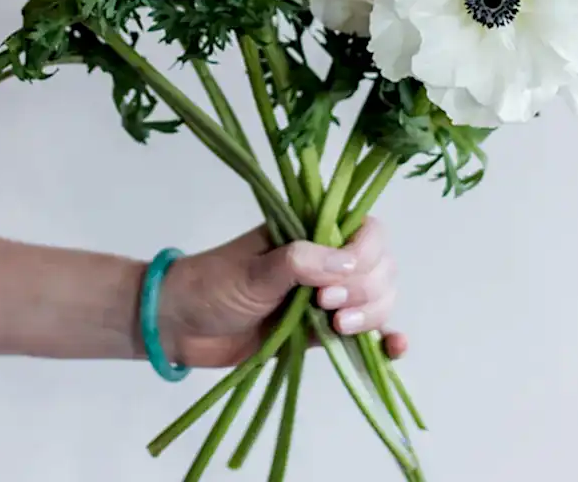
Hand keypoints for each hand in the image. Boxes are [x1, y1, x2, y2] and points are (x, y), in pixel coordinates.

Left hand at [159, 219, 405, 367]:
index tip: (331, 283)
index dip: (362, 256)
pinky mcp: (324, 331)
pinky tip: (394, 347)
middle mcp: (325, 259)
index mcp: (309, 231)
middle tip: (325, 306)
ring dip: (372, 315)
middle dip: (366, 291)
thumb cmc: (212, 286)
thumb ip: (300, 262)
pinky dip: (387, 338)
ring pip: (379, 300)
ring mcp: (327, 296)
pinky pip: (369, 332)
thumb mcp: (254, 269)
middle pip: (380, 267)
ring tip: (335, 328)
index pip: (366, 230)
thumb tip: (348, 265)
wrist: (183, 327)